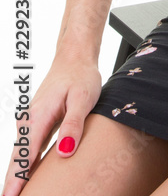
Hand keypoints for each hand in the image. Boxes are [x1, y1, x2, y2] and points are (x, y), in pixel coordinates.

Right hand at [3, 55, 101, 195]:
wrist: (74, 58)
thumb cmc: (80, 76)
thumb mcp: (83, 98)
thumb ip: (73, 124)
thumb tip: (65, 152)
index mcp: (38, 116)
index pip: (25, 156)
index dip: (17, 180)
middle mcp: (29, 121)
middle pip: (18, 159)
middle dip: (12, 182)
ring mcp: (31, 122)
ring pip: (21, 155)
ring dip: (18, 176)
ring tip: (17, 195)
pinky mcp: (37, 123)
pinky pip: (28, 149)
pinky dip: (26, 165)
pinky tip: (28, 180)